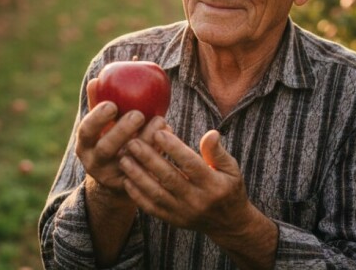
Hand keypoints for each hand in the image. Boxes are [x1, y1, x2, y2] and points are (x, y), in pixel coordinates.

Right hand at [76, 77, 169, 194]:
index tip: (112, 104)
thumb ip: (99, 103)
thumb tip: (99, 77)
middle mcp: (95, 162)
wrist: (115, 178)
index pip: (86, 130)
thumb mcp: (101, 126)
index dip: (97, 118)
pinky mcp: (133, 186)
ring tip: (160, 120)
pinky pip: (147, 169)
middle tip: (138, 114)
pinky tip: (169, 136)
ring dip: (146, 139)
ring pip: (130, 160)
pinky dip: (159, 151)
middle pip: (106, 148)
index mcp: (85, 144)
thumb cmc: (109, 138)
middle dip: (122, 131)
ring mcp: (114, 176)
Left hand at [119, 129, 255, 236]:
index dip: (174, 148)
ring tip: (124, 158)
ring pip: (156, 194)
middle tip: (132, 142)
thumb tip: (211, 134)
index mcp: (213, 185)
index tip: (158, 132)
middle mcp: (197, 200)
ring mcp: (183, 212)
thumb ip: (217, 152)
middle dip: (149, 158)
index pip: (190, 164)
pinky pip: (152, 208)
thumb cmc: (228, 188)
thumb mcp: (231, 169)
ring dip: (138, 176)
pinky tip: (126, 180)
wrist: (228, 224)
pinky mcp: (173, 220)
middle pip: (169, 177)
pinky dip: (137, 195)